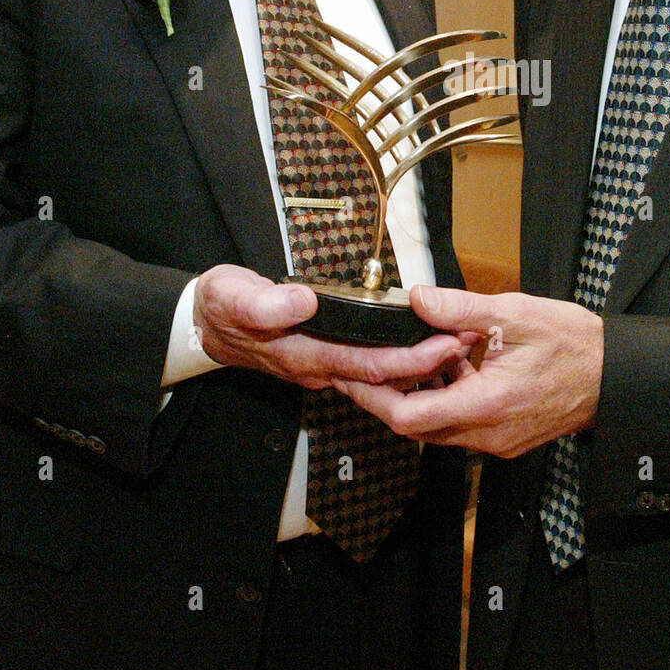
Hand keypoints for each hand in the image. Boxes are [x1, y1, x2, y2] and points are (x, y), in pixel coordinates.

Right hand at [192, 265, 469, 389]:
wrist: (203, 322)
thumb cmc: (220, 308)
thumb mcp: (232, 295)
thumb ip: (265, 302)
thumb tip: (304, 301)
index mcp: (302, 355)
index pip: (367, 365)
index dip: (409, 359)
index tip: (444, 344)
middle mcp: (317, 367)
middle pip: (383, 374)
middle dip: (428, 363)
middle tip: (467, 342)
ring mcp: (321, 365)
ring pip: (378, 372)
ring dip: (418, 363)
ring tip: (457, 342)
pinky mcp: (324, 355)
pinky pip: (368, 363)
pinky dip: (398, 357)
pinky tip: (421, 344)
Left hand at [334, 286, 603, 456]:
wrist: (613, 375)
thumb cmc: (573, 345)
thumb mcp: (515, 314)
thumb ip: (460, 308)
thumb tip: (417, 299)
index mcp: (488, 404)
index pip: (409, 417)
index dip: (373, 396)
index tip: (353, 374)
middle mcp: (488, 433)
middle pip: (415, 427)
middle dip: (387, 395)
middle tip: (369, 362)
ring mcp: (496, 441)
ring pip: (436, 428)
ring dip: (419, 395)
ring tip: (413, 356)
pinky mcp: (504, 439)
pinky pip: (459, 426)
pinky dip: (445, 399)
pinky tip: (452, 366)